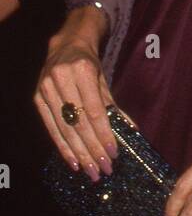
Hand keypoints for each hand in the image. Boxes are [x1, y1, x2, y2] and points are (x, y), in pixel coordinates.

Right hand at [33, 6, 126, 178]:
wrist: (66, 45)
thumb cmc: (90, 65)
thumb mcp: (104, 80)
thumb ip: (114, 106)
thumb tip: (130, 131)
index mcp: (82, 71)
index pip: (94, 110)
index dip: (104, 134)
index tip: (113, 153)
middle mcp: (61, 79)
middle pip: (79, 122)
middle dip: (92, 149)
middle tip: (104, 169)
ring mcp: (46, 88)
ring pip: (65, 128)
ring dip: (79, 153)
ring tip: (92, 170)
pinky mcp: (37, 98)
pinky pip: (51, 127)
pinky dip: (63, 147)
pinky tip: (74, 162)